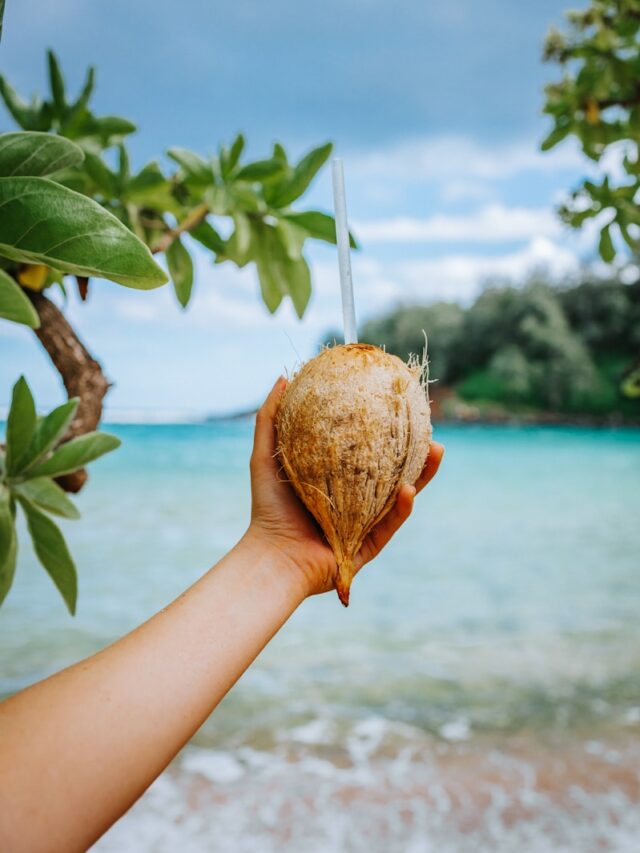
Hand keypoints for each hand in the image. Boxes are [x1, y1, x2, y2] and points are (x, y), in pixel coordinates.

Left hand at [244, 376, 443, 597]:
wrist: (273, 555)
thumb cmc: (268, 507)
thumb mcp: (266, 456)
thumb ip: (271, 418)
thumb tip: (284, 377)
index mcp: (339, 480)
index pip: (369, 450)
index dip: (387, 429)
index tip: (400, 403)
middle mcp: (357, 500)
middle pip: (394, 469)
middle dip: (416, 448)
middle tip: (429, 425)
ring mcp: (367, 523)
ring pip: (403, 495)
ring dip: (423, 473)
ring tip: (436, 450)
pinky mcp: (370, 545)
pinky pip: (392, 523)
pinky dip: (403, 506)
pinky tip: (408, 488)